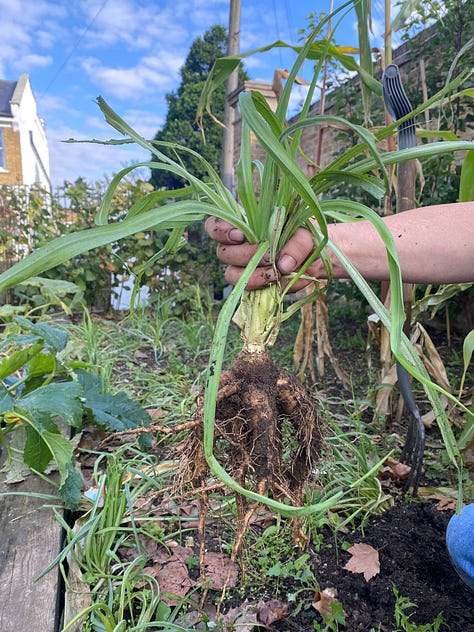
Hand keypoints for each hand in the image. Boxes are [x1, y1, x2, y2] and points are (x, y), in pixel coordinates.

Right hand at [204, 217, 322, 290]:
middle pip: (223, 253)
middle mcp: (238, 246)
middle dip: (246, 256)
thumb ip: (298, 243)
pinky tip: (281, 282)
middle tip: (271, 257)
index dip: (220, 231)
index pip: (215, 226)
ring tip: (277, 274)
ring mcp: (243, 267)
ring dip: (253, 276)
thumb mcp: (308, 233)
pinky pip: (248, 291)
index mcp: (244, 224)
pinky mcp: (253, 284)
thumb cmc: (307, 237)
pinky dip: (265, 288)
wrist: (316, 258)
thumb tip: (283, 264)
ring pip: (232, 275)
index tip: (240, 236)